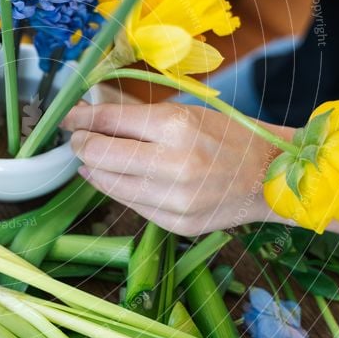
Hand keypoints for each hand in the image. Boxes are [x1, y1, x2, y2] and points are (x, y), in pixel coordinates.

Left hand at [61, 102, 284, 235]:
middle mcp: (174, 164)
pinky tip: (114, 178)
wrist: (268, 176)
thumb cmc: (225, 137)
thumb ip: (136, 118)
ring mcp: (175, 199)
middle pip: (100, 154)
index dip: (80, 118)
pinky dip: (116, 189)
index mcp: (177, 126)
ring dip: (93, 168)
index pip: (109, 121)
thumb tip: (88, 118)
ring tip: (91, 158)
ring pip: (108, 183)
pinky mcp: (176, 224)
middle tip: (79, 138)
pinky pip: (129, 204)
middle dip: (81, 144)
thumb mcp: (184, 113)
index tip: (69, 118)